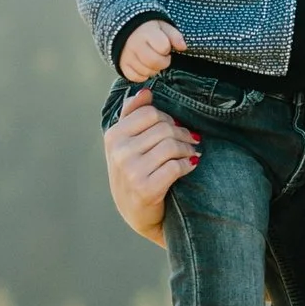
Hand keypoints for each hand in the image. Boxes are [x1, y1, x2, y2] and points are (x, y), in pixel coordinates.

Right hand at [103, 88, 197, 245]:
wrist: (136, 213)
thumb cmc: (134, 172)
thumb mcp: (126, 144)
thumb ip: (133, 115)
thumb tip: (145, 92)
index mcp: (113, 136)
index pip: (150, 113)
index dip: (168, 119)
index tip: (175, 128)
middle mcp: (119, 152)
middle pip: (163, 128)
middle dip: (182, 134)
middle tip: (190, 141)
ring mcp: (131, 171)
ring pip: (171, 146)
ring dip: (187, 150)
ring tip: (191, 154)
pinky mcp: (146, 189)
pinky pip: (176, 167)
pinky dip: (188, 165)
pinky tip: (190, 167)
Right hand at [118, 19, 186, 82]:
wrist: (124, 28)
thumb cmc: (148, 28)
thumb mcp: (163, 26)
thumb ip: (174, 35)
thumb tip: (183, 47)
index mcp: (147, 32)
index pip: (163, 47)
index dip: (167, 49)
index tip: (166, 47)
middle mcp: (135, 45)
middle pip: (154, 62)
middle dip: (163, 62)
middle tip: (162, 57)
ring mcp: (127, 56)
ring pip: (146, 72)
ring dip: (154, 69)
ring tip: (153, 60)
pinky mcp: (122, 65)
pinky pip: (135, 78)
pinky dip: (143, 75)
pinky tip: (145, 66)